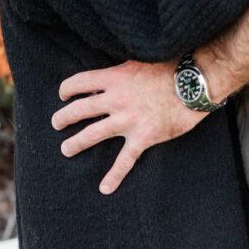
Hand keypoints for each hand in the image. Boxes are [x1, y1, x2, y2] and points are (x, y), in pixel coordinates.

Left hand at [52, 59, 205, 193]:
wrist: (192, 84)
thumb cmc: (169, 67)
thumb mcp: (138, 61)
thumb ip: (120, 71)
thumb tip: (105, 79)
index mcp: (114, 77)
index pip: (80, 82)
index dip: (67, 88)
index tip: (63, 94)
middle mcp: (116, 99)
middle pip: (80, 109)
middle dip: (64, 117)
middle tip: (56, 123)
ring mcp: (128, 120)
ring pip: (93, 134)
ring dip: (76, 142)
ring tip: (65, 148)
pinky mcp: (142, 138)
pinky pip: (124, 160)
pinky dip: (114, 176)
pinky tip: (104, 188)